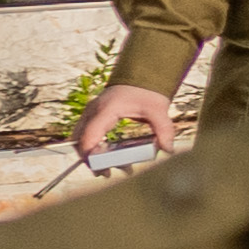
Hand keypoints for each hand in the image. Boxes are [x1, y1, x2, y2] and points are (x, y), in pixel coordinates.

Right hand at [74, 66, 189, 163]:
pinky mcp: (95, 116)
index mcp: (106, 110)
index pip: (89, 136)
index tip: (100, 169)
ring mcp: (92, 113)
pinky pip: (88, 134)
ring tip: (111, 169)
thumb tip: (168, 150)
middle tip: (105, 173)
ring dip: (92, 154)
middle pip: (80, 139)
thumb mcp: (158, 109)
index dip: (90, 155)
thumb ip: (164, 130)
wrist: (141, 75)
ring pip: (81, 138)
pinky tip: (110, 157)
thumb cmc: (147, 90)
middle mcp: (94, 111)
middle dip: (90, 159)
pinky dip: (94, 147)